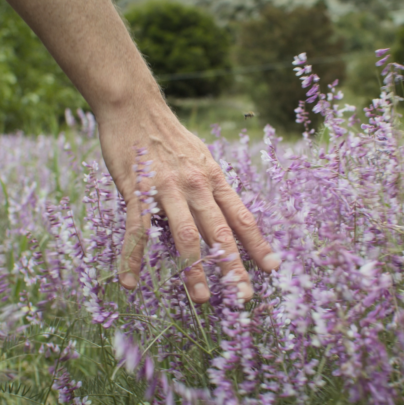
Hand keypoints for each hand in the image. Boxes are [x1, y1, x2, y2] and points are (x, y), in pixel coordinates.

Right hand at [96, 102, 280, 302]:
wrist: (135, 106)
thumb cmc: (168, 136)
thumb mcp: (199, 158)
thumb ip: (208, 189)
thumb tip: (219, 219)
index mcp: (213, 179)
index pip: (241, 217)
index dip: (258, 244)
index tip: (273, 268)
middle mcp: (196, 185)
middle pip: (220, 232)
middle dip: (234, 266)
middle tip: (244, 295)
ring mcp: (167, 189)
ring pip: (186, 235)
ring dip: (194, 270)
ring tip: (203, 298)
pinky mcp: (137, 190)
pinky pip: (137, 230)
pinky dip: (132, 258)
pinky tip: (130, 282)